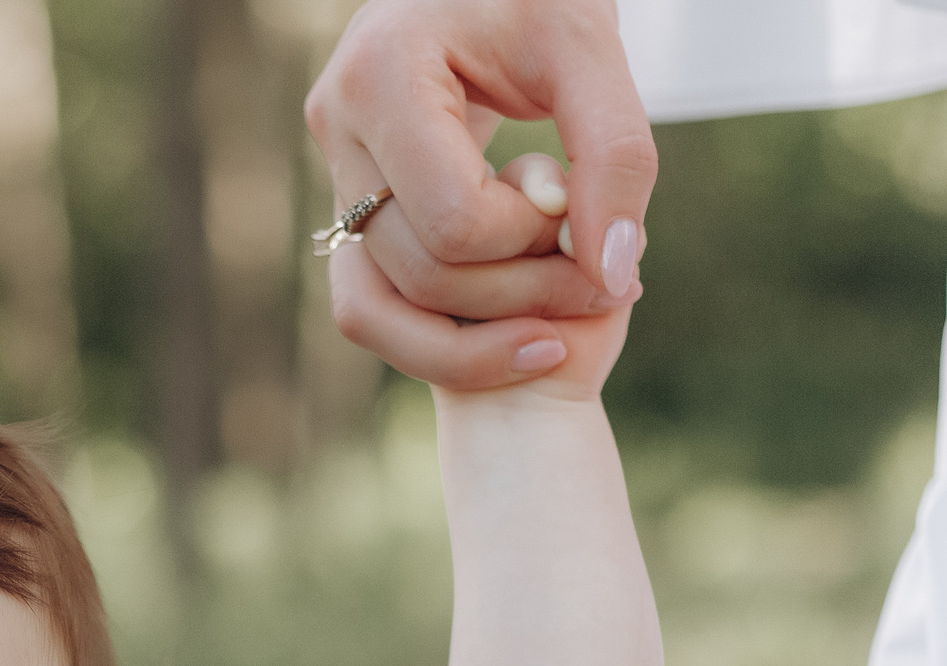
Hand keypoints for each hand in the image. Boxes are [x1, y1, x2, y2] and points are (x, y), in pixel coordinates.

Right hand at [306, 0, 656, 388]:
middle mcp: (336, 128)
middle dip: (522, 292)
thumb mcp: (590, 51)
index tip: (579, 204)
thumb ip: (615, 157)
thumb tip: (612, 279)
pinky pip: (371, 306)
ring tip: (562, 291)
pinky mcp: (345, 206)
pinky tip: (517, 318)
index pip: (455, 220)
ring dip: (482, 328)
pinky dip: (443, 333)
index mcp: (381, 75)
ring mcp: (331, 173)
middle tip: (600, 269)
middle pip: (420, 273)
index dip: (531, 240)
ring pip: (381, 308)